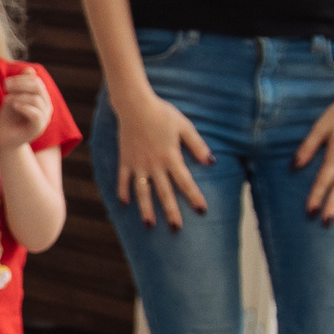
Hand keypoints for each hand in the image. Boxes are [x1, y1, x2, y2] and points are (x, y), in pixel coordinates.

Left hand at [0, 73, 51, 149]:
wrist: (7, 139)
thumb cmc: (9, 118)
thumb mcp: (13, 98)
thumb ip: (21, 86)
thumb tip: (29, 69)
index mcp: (41, 98)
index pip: (36, 81)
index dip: (21, 79)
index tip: (5, 83)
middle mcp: (46, 106)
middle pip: (38, 87)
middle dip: (20, 84)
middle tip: (5, 86)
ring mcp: (44, 117)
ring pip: (36, 99)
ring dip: (18, 96)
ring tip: (5, 99)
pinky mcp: (39, 127)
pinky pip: (36, 114)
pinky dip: (23, 106)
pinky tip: (12, 105)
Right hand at [111, 89, 210, 229]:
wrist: (134, 105)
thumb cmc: (162, 114)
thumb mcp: (185, 127)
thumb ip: (197, 145)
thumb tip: (210, 162)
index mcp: (170, 157)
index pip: (185, 182)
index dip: (194, 197)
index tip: (202, 210)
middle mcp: (154, 164)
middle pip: (164, 193)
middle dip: (171, 212)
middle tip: (176, 228)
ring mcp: (137, 164)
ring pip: (142, 191)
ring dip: (145, 209)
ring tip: (149, 225)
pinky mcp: (125, 160)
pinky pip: (123, 179)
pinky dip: (123, 191)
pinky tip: (124, 203)